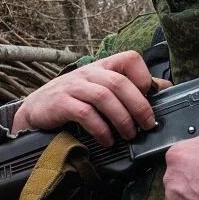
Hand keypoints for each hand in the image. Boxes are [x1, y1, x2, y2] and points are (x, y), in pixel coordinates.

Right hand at [11, 51, 169, 146]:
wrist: (35, 110)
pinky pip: (86, 113)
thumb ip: (127, 87)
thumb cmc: (73, 100)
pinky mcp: (61, 103)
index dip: (144, 77)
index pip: (130, 58)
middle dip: (139, 106)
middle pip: (120, 82)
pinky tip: (107, 140)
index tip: (151, 98)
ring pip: (105, 97)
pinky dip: (101, 129)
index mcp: (102, 66)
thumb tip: (163, 88)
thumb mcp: (100, 88)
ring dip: (122, 119)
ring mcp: (74, 86)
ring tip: (129, 135)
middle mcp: (89, 72)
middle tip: (147, 125)